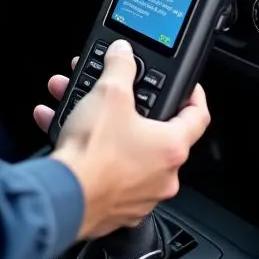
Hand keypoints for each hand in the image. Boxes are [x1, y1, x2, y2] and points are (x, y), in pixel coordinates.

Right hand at [37, 40, 209, 239]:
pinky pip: (104, 167)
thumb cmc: (94, 153)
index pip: (197, 116)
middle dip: (122, 103)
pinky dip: (86, 148)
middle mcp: (162, 175)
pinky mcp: (115, 206)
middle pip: (150, 129)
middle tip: (108, 90)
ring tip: (73, 104)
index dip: (193, 94)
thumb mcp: (109, 93)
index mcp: (171, 147)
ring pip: (122, 146)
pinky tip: (61, 129)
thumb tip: (123, 52)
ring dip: (98, 122)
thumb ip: (120, 66)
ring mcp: (139, 194)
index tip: (186, 86)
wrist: (64, 197)